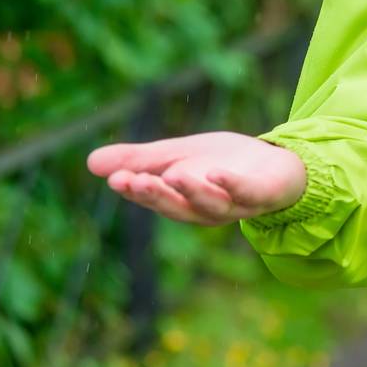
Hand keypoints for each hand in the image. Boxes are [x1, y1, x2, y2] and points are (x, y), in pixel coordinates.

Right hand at [86, 131, 306, 226]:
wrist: (277, 166)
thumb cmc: (223, 165)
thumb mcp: (177, 157)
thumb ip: (139, 161)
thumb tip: (90, 163)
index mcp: (183, 201)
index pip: (154, 198)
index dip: (135, 190)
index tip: (115, 178)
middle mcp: (207, 209)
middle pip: (178, 207)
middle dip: (156, 195)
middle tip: (134, 180)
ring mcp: (236, 204)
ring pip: (211, 205)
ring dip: (192, 191)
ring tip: (174, 174)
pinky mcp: (262, 194)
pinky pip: (246, 193)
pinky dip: (232, 184)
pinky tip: (217, 172)